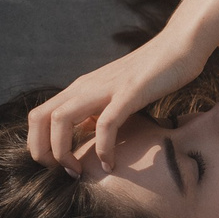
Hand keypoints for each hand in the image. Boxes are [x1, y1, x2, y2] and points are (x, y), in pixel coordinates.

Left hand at [26, 37, 201, 175]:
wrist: (180, 45)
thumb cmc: (152, 73)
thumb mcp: (116, 95)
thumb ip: (98, 110)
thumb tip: (86, 131)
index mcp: (80, 88)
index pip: (38, 116)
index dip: (38, 145)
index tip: (58, 165)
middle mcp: (85, 86)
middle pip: (39, 118)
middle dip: (42, 151)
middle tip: (62, 172)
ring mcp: (105, 88)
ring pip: (61, 120)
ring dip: (64, 152)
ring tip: (79, 172)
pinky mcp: (129, 92)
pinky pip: (105, 124)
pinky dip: (103, 149)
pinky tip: (111, 164)